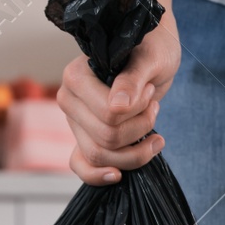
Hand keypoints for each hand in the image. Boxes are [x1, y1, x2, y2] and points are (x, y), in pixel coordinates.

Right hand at [57, 9, 180, 184]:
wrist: (151, 53)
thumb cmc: (150, 48)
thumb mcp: (149, 58)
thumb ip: (132, 80)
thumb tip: (118, 107)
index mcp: (76, 77)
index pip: (108, 115)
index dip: (138, 112)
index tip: (149, 92)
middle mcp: (69, 100)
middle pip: (105, 138)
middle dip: (140, 128)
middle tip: (154, 106)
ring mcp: (76, 121)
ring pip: (100, 156)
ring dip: (136, 151)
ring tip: (155, 132)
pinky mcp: (85, 136)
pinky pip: (82, 165)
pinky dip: (99, 175)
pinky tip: (118, 176)